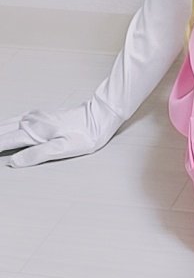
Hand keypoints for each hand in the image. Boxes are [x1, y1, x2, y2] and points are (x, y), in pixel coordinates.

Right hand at [0, 94, 123, 166]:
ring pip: (8, 124)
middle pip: (2, 131)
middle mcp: (32, 121)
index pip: (4, 141)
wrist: (100, 115)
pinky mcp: (41, 115)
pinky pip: (16, 120)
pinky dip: (5, 126)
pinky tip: (4, 129)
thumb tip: (13, 162)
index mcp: (35, 131)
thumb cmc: (86, 134)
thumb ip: (37, 154)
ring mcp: (36, 116)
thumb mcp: (64, 149)